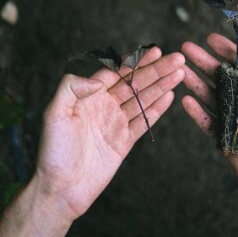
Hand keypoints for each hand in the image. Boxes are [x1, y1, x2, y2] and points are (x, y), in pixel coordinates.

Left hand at [34, 47, 184, 223]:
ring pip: (144, 99)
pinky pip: (144, 121)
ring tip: (179, 73)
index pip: (118, 71)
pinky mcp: (125, 140)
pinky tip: (170, 96)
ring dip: (162, 85)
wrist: (61, 189)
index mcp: (90, 95)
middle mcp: (105, 105)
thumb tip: (97, 79)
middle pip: (136, 83)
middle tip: (177, 59)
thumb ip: (71, 88)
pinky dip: (158, 109)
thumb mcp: (54, 113)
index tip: (155, 52)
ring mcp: (117, 122)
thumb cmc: (54, 151)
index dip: (137, 61)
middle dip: (157, 70)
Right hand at [181, 33, 237, 218]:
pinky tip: (184, 99)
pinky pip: (208, 124)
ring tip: (180, 69)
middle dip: (204, 62)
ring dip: (195, 82)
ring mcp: (236, 123)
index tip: (211, 38)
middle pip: (222, 78)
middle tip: (186, 48)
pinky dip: (195, 112)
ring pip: (211, 97)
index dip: (228, 52)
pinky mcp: (227, 142)